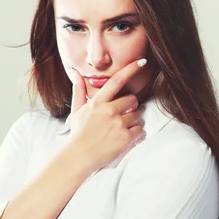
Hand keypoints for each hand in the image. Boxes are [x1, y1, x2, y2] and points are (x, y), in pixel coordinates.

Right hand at [67, 58, 146, 172]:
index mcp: (98, 102)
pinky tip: (122, 137)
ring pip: (137, 115)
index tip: (142, 61)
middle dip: (129, 106)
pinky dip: (134, 134)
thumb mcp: (77, 110)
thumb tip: (75, 72)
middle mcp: (110, 111)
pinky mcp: (126, 138)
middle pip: (132, 100)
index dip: (131, 69)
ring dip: (131, 121)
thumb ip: (79, 90)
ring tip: (117, 130)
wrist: (79, 157)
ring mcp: (118, 124)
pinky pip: (140, 130)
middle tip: (119, 116)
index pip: (117, 80)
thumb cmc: (78, 133)